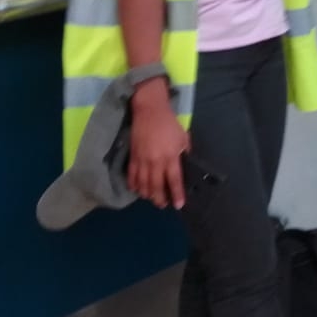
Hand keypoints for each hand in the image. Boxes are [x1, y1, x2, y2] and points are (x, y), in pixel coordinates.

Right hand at [127, 86, 189, 209]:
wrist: (149, 111)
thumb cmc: (169, 123)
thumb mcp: (183, 137)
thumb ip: (184, 152)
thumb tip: (184, 165)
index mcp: (171, 156)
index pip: (174, 180)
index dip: (176, 194)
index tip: (179, 205)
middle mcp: (156, 161)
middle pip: (156, 186)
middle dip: (160, 198)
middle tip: (163, 205)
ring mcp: (142, 160)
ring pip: (143, 184)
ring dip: (147, 194)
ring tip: (151, 199)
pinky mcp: (132, 157)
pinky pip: (132, 176)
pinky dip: (134, 185)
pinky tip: (137, 190)